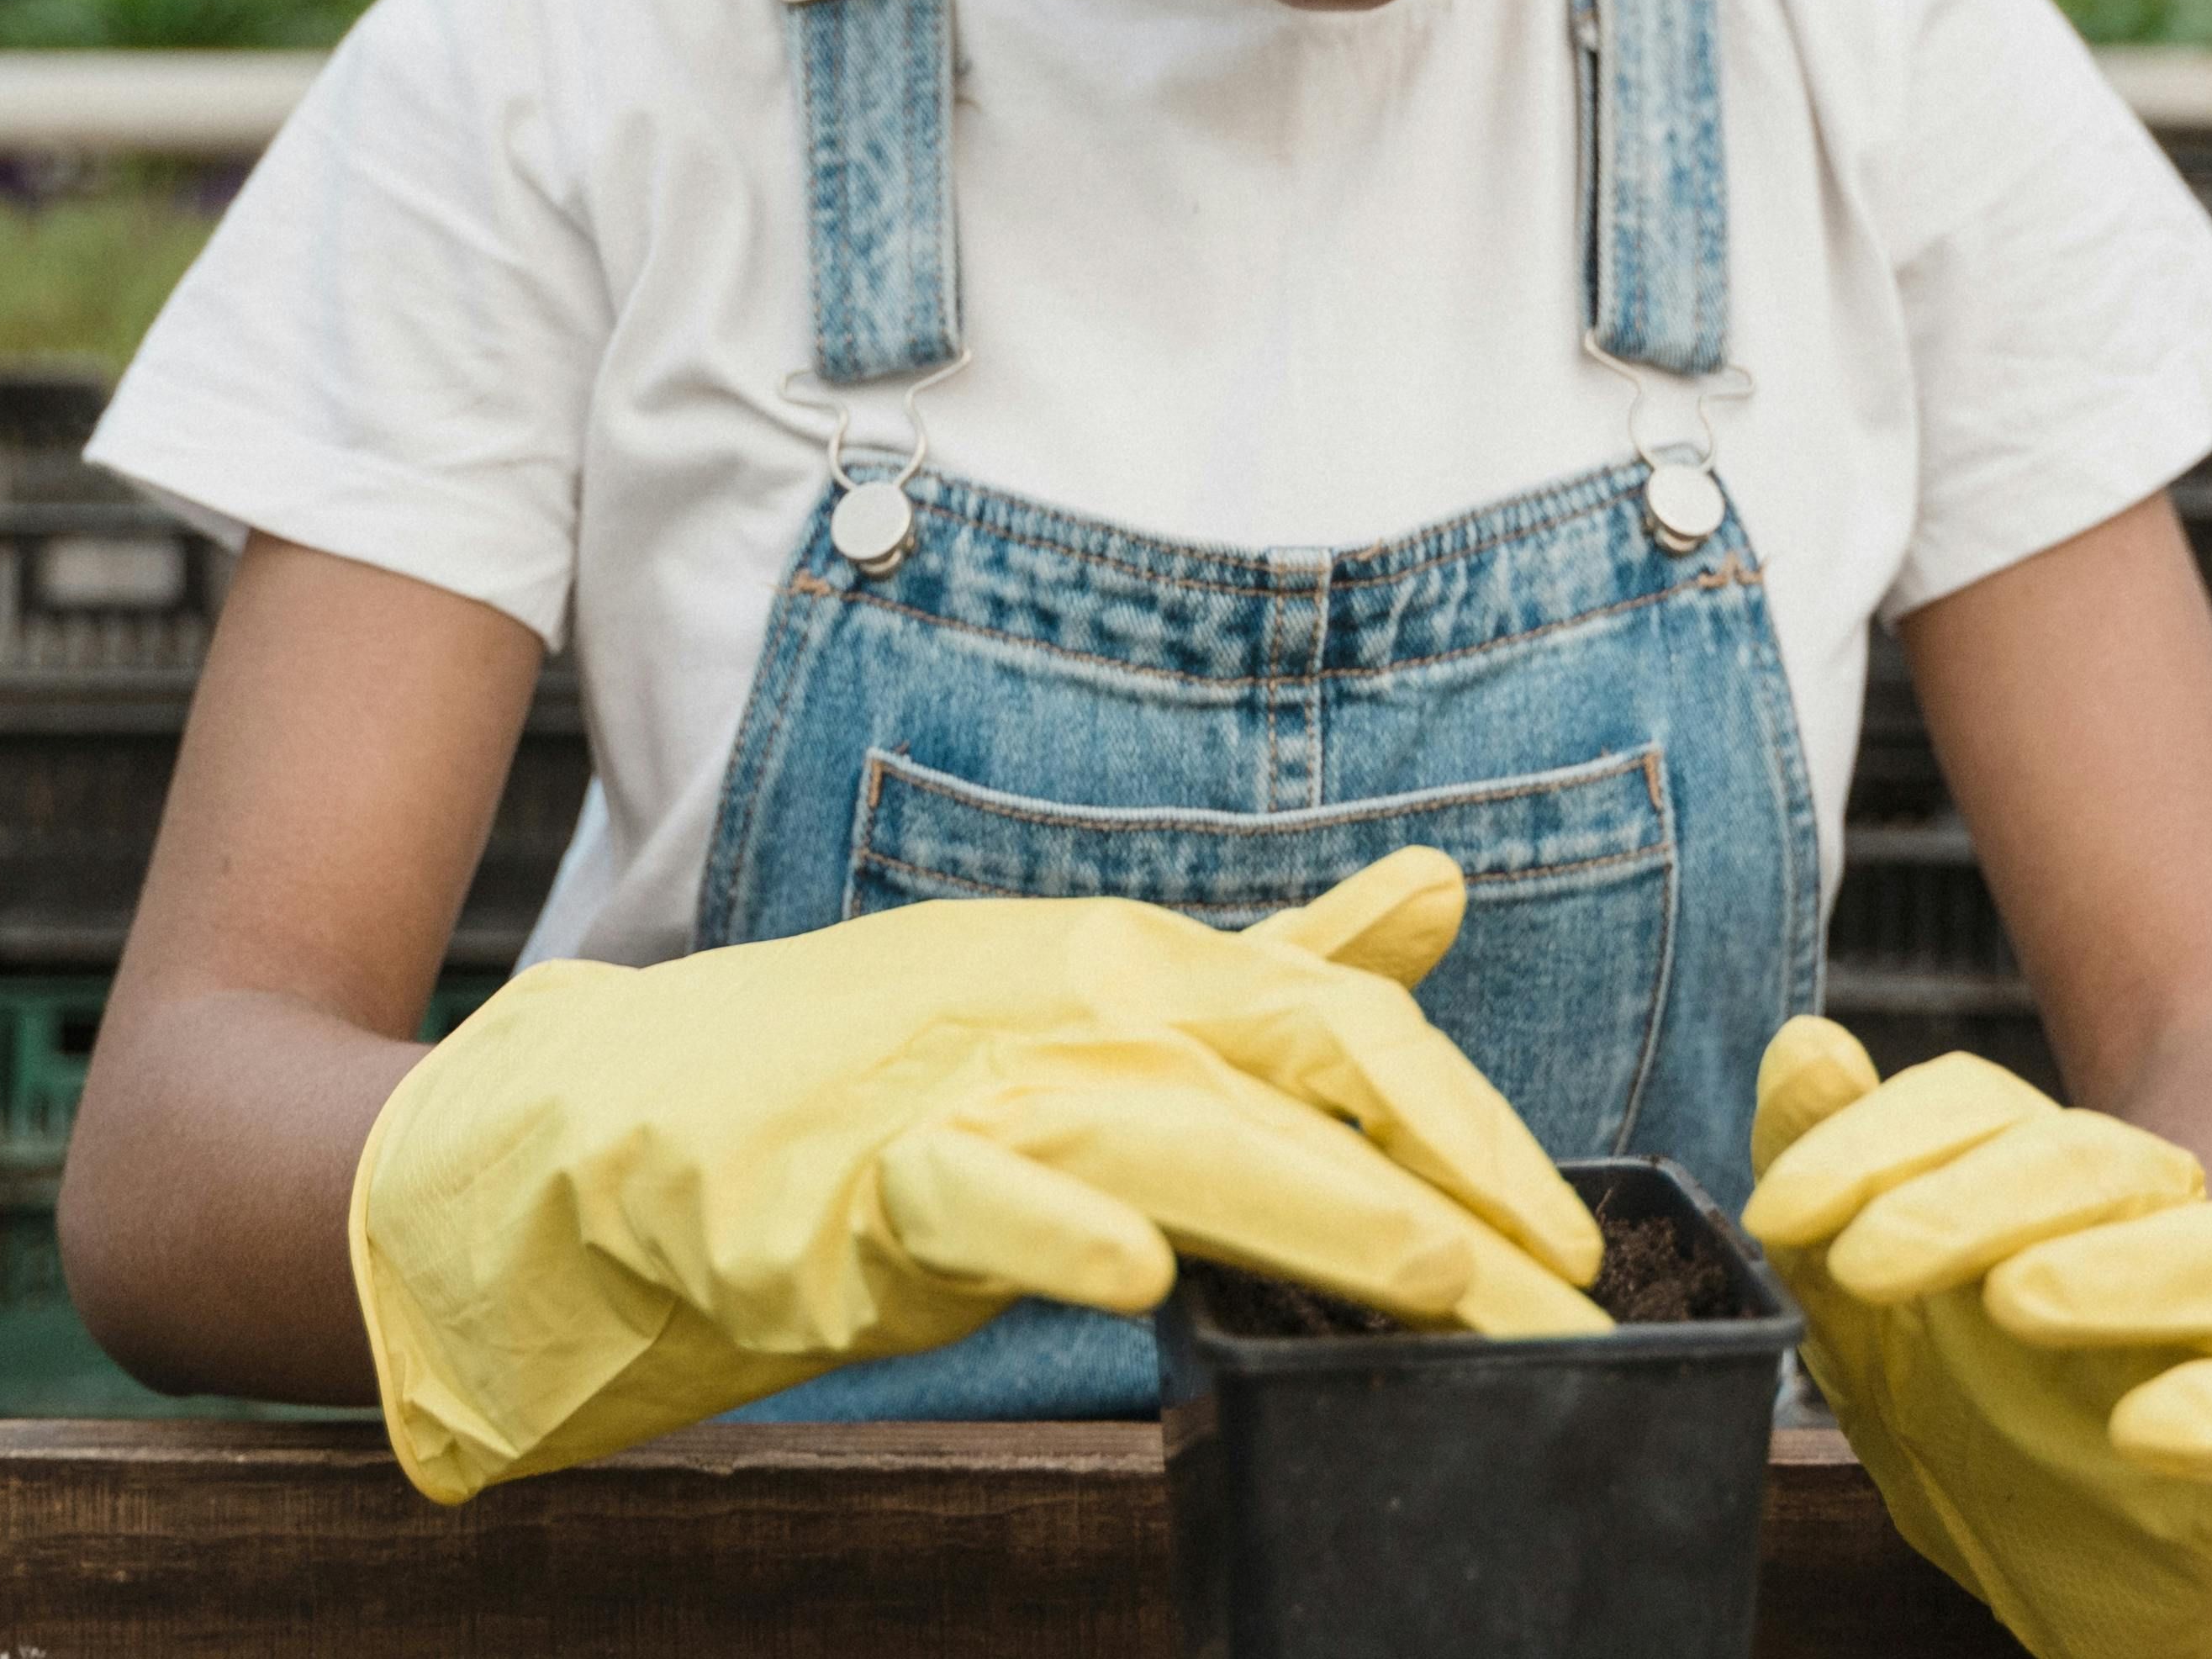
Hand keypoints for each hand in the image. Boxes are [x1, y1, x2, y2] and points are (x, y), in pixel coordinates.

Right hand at [349, 847, 1605, 1495]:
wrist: (641, 1124)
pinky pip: (970, 1197)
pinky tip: (1137, 1271)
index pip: (1347, 1029)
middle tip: (1567, 1317)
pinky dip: (1053, 1227)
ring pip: (1167, 1132)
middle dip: (1447, 1206)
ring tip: (1438, 1288)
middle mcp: (1068, 1000)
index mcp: (1138, 963)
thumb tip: (1438, 894)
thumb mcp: (1104, 1003)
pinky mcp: (850, 1189)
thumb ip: (1275, 969)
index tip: (1570, 1247)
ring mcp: (960, 1086)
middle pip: (1295, 1084)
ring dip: (1315, 1213)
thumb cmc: (890, 1072)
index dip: (1472, 1129)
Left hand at [1747, 1019, 2211, 1658]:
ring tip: (2016, 1298)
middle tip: (1865, 1259)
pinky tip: (2145, 1429)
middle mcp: (2162, 1237)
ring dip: (2121, 1269)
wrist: (2102, 1573)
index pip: (1983, 1108)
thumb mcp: (1870, 1316)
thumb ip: (1834, 1182)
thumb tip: (1804, 1044)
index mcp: (2055, 1190)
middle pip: (2099, 1162)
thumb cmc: (1989, 1416)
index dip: (1879, 1138)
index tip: (1781, 1210)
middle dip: (1974, 1198)